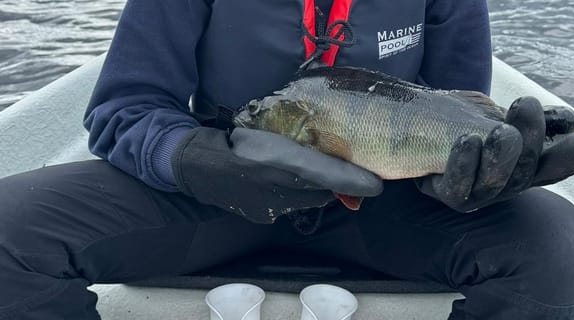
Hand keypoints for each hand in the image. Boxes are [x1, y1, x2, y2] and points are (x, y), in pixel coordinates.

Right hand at [173, 127, 382, 222]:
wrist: (197, 166)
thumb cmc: (235, 141)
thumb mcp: (268, 133)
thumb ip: (297, 142)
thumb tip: (329, 149)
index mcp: (283, 162)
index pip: (331, 176)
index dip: (357, 182)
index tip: (377, 185)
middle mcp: (281, 188)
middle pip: (323, 193)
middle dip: (335, 184)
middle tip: (342, 171)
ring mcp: (272, 206)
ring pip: (307, 201)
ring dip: (314, 190)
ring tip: (307, 174)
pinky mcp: (263, 216)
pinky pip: (289, 207)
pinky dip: (292, 197)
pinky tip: (282, 184)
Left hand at [417, 97, 573, 212]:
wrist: (414, 123)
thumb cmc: (461, 118)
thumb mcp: (499, 113)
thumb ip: (532, 118)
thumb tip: (568, 121)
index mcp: (525, 166)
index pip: (555, 168)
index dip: (570, 159)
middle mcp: (505, 184)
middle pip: (526, 171)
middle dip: (532, 137)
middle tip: (525, 105)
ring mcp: (477, 193)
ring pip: (496, 182)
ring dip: (502, 155)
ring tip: (500, 129)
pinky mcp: (447, 194)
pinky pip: (458, 187)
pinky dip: (464, 164)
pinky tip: (466, 140)